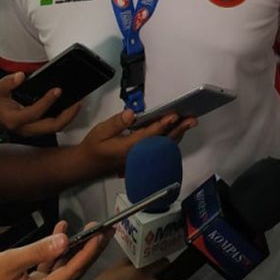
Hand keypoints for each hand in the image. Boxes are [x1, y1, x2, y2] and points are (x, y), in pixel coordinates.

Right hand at [0, 72, 81, 136]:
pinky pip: (55, 126)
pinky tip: (71, 105)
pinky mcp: (39, 130)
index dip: (47, 102)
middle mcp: (25, 129)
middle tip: (78, 101)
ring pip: (56, 128)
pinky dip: (65, 117)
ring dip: (69, 116)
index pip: (34, 113)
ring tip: (78, 102)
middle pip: (51, 127)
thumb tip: (21, 76)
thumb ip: (8, 82)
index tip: (58, 90)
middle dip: (67, 115)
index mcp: (13, 120)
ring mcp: (33, 132)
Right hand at [0, 226, 107, 279]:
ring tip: (84, 228)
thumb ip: (39, 250)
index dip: (89, 251)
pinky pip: (50, 273)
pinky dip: (54, 256)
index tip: (102, 233)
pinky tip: (59, 235)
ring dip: (70, 250)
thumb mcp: (10, 261)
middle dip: (87, 250)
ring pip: (62, 272)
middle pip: (72, 272)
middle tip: (104, 230)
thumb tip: (65, 240)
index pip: (73, 271)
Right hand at [78, 109, 197, 173]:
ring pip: (163, 148)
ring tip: (188, 123)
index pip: (149, 135)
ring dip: (177, 135)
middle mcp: (139, 156)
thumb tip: (131, 113)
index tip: (173, 116)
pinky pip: (160, 151)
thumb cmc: (93, 148)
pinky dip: (170, 141)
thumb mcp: (100, 131)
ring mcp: (142, 160)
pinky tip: (177, 133)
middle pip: (162, 142)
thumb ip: (116, 123)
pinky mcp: (143, 161)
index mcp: (128, 148)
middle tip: (191, 119)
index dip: (162, 125)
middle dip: (178, 130)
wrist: (87, 166)